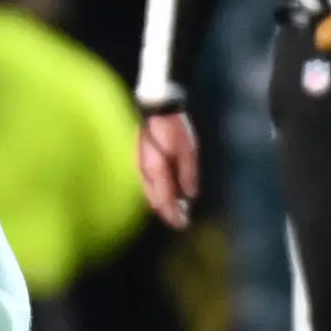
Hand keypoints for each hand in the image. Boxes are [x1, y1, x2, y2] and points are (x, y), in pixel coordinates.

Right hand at [138, 112, 197, 229]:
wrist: (155, 106)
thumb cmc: (174, 126)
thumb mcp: (188, 150)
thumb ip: (188, 174)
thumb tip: (190, 195)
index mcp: (157, 171)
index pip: (164, 202)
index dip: (173, 216)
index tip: (183, 224)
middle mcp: (145, 173)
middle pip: (154, 200)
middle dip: (167, 212)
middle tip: (181, 219)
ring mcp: (140, 166)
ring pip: (150, 193)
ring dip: (162, 203)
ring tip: (176, 206)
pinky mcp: (141, 160)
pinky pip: (148, 183)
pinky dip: (158, 192)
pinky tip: (167, 190)